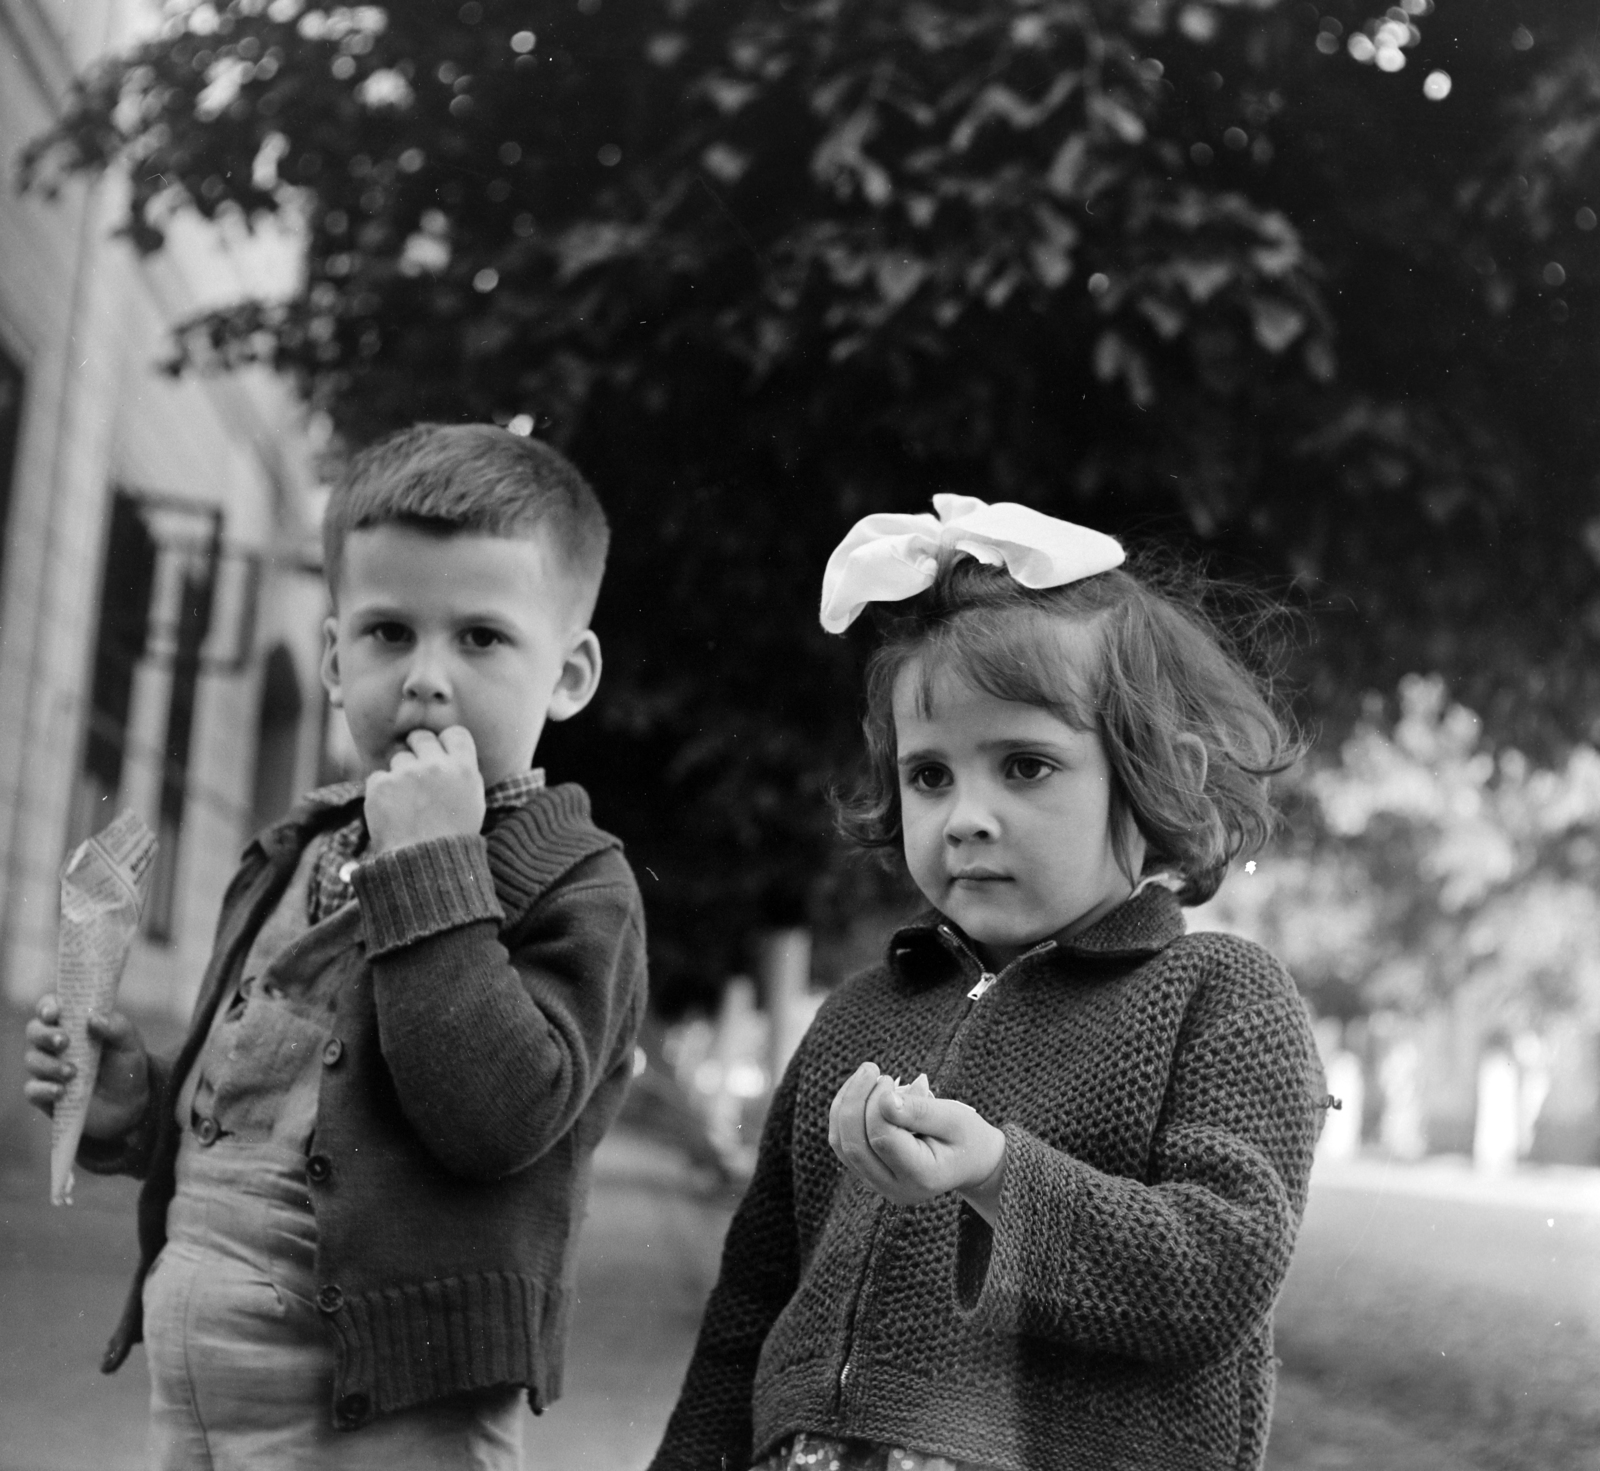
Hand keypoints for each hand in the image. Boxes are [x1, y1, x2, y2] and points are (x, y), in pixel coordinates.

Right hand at [23, 994, 150, 1139]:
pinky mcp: (45, 1094)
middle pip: (34, 1031)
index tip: (55, 1012)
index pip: (51, 1007)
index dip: (48, 1006)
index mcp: (74, 1023)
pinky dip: (44, 1089)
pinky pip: (32, 1089)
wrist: (130, 1102)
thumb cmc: (126, 1064)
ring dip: (50, 1064)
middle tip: (65, 1041)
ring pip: (33, 1059)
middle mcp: (55, 1043)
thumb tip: (93, 1018)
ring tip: (73, 1072)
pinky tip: (61, 1091)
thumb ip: (116, 1027)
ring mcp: (48, 1068)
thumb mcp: (130, 1043)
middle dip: (45, 1034)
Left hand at [365, 726, 486, 853]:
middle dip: (418, 750)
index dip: (446, 742)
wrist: (424, 867)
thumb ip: (462, 775)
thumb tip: (450, 755)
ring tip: (407, 804)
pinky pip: (378, 777)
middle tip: (417, 774)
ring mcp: (406, 774)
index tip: (441, 753)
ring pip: (398, 758)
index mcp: (464, 769)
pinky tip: (392, 812)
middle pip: (422, 738)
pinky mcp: (381, 785)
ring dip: (400, 775)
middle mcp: (436, 766)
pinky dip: (382, 792)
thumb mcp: (472, 804)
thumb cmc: (452, 840)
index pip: (455, 733)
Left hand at [828, 1061, 1007, 1224]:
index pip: (882, 1139)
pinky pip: (843, 1143)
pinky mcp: (867, 1172)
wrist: (970, 1160)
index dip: (878, 1105)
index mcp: (921, 1177)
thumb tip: (884, 1099)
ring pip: (842, 1145)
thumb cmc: (966, 1136)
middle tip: (871, 1069)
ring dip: (845, 1105)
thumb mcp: (954, 1118)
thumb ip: (920, 1111)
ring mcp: (877, 1184)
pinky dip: (844, 1114)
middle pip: (854, 1146)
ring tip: (866, 1076)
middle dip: (854, 1101)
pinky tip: (859, 1090)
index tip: (890, 1079)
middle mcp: (894, 1188)